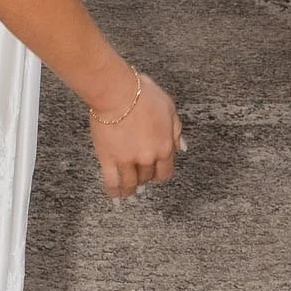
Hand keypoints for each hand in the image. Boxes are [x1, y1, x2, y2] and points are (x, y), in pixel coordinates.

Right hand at [89, 69, 183, 199]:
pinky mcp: (108, 158)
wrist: (117, 92)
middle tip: (140, 180)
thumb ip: (176, 131)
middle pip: (147, 178)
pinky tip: (115, 197)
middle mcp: (147, 158)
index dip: (160, 175)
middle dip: (144, 179)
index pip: (166, 172)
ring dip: (130, 190)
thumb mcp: (169, 108)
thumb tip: (182, 147)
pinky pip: (112, 181)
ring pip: (130, 183)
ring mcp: (127, 160)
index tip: (156, 176)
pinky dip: (114, 192)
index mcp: (164, 147)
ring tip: (129, 194)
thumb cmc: (143, 95)